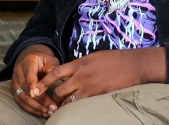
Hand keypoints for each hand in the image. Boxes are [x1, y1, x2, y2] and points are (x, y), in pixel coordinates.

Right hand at [12, 44, 61, 117]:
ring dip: (35, 107)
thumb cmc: (42, 60)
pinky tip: (42, 113)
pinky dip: (31, 109)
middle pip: (26, 89)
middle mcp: (18, 73)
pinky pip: (21, 102)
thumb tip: (57, 79)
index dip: (31, 85)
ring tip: (48, 112)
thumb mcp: (49, 59)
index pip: (28, 75)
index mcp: (27, 62)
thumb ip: (53, 67)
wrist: (29, 58)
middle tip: (52, 107)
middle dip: (39, 100)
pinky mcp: (15, 91)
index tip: (36, 94)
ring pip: (22, 97)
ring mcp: (15, 83)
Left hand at [42, 48, 164, 109]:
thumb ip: (79, 65)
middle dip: (54, 98)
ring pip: (69, 100)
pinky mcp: (98, 95)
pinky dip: (76, 108)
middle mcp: (81, 75)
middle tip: (51, 103)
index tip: (35, 89)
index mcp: (78, 63)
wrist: (132, 65)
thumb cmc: (114, 59)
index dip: (44, 82)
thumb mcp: (92, 57)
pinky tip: (75, 111)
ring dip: (64, 105)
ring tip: (60, 110)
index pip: (55, 73)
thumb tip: (71, 71)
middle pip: (59, 90)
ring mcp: (89, 86)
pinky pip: (82, 104)